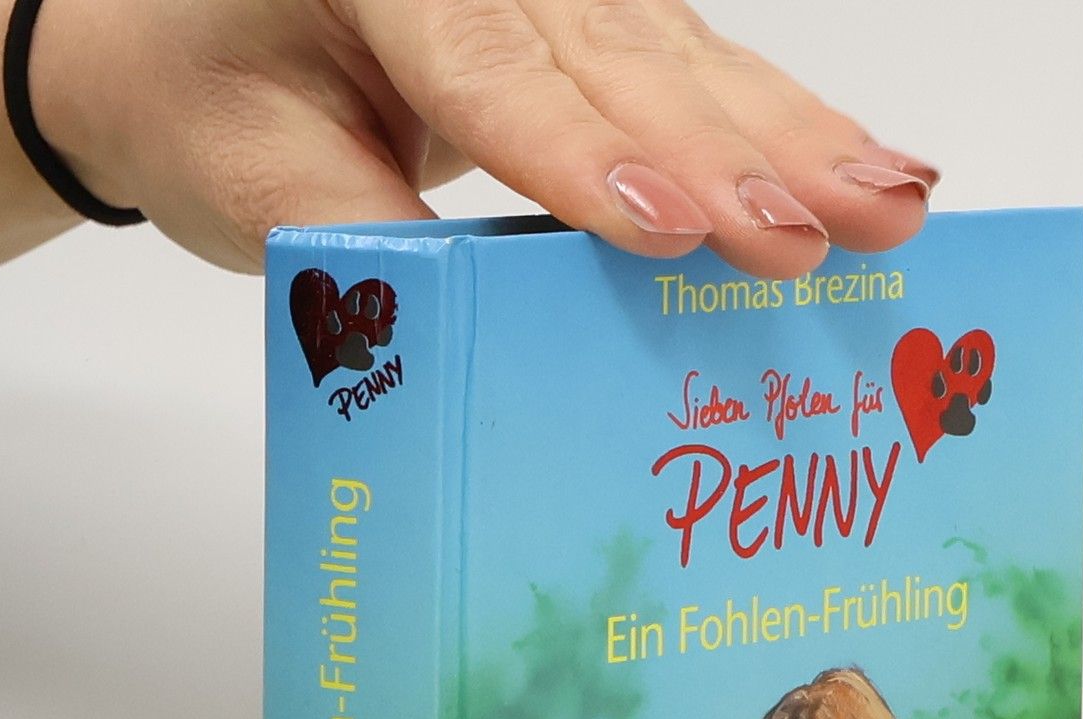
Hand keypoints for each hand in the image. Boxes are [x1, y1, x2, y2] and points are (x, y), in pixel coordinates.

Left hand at [35, 0, 935, 273]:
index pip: (493, 73)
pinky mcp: (599, 19)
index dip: (588, 157)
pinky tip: (871, 162)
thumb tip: (480, 324)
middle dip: (735, 158)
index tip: (674, 231)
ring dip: (796, 141)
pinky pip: (700, 68)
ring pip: (686, 60)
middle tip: (825, 235)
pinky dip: (788, 124)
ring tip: (889, 204)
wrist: (192, 27)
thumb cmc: (215, 96)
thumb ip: (365, 245)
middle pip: (622, 62)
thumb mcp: (256, 180)